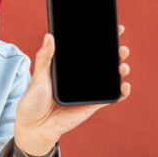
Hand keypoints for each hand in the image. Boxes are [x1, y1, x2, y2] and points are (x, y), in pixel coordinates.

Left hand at [14, 25, 131, 154]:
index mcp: (67, 69)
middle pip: (101, 62)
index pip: (86, 51)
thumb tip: (49, 36)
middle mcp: (79, 79)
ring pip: (108, 78)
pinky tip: (124, 86)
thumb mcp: (38, 77)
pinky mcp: (91, 105)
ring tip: (122, 65)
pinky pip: (109, 98)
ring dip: (120, 70)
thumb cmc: (33, 102)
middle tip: (121, 47)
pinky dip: (120, 92)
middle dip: (114, 52)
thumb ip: (45, 58)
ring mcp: (87, 92)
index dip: (100, 40)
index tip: (112, 29)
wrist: (34, 128)